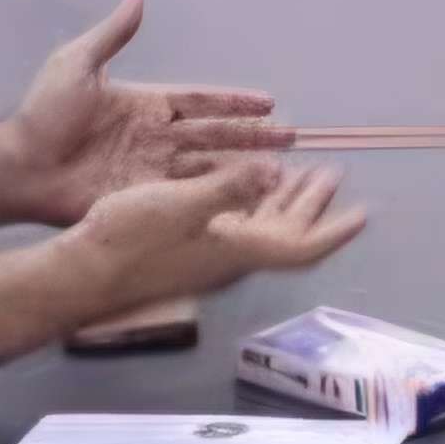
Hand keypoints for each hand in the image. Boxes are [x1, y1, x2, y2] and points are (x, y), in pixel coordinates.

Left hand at [2, 0, 291, 224]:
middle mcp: (156, 137)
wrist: (18, 167)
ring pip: (208, 167)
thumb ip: (112, 35)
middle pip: (216, 136)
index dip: (234, 102)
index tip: (269, 102)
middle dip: (254, 137)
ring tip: (279, 171)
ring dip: (242, 167)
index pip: (201, 101)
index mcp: (146, 104)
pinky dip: (215, 197)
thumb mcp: (76, 65)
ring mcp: (150, 170)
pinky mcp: (140, 198)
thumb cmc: (43, 114)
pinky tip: (241, 200)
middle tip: (292, 138)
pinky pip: (185, 196)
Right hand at [64, 160, 366, 316]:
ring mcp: (207, 256)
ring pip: (260, 228)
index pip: (302, 247)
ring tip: (302, 172)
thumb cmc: (131, 239)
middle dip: (313, 204)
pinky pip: (236, 224)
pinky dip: (250, 200)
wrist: (80, 273)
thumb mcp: (183, 204)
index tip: (364, 213)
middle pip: (286, 233)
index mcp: (239, 250)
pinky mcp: (186, 250)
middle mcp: (230, 258)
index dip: (335, 230)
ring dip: (283, 201)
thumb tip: (277, 170)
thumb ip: (231, 187)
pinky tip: (243, 180)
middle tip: (334, 174)